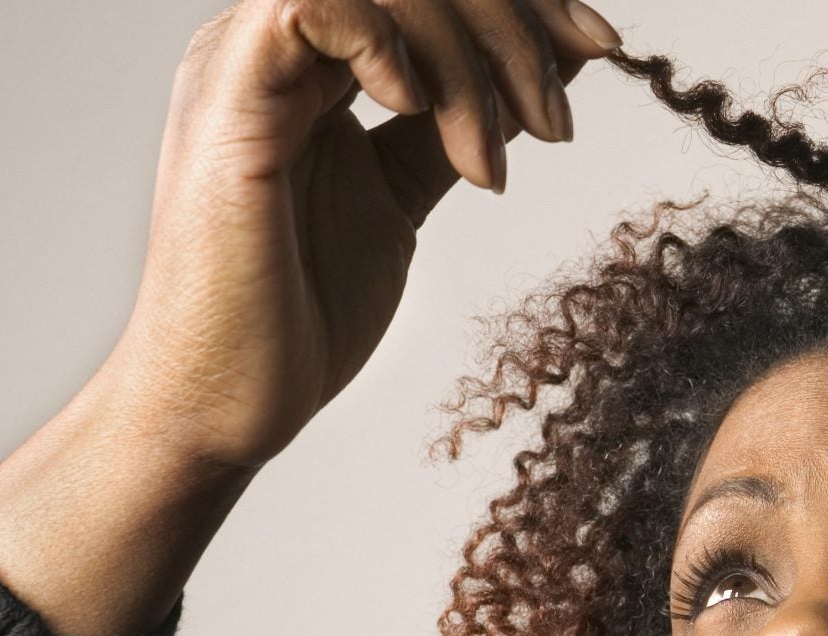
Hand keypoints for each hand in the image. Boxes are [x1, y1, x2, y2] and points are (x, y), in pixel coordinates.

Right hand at [107, 0, 621, 470]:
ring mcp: (245, 63)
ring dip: (467, 57)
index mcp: (317, 60)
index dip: (524, 2)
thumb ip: (469, 114)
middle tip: (555, 122)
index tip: (601, 46)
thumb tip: (565, 51)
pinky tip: (416, 114)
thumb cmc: (304, 314)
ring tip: (486, 166)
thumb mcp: (411, 192)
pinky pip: (310, 5)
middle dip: (512, 28)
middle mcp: (278, 45)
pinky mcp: (229, 99)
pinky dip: (386, 43)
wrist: (225, 403)